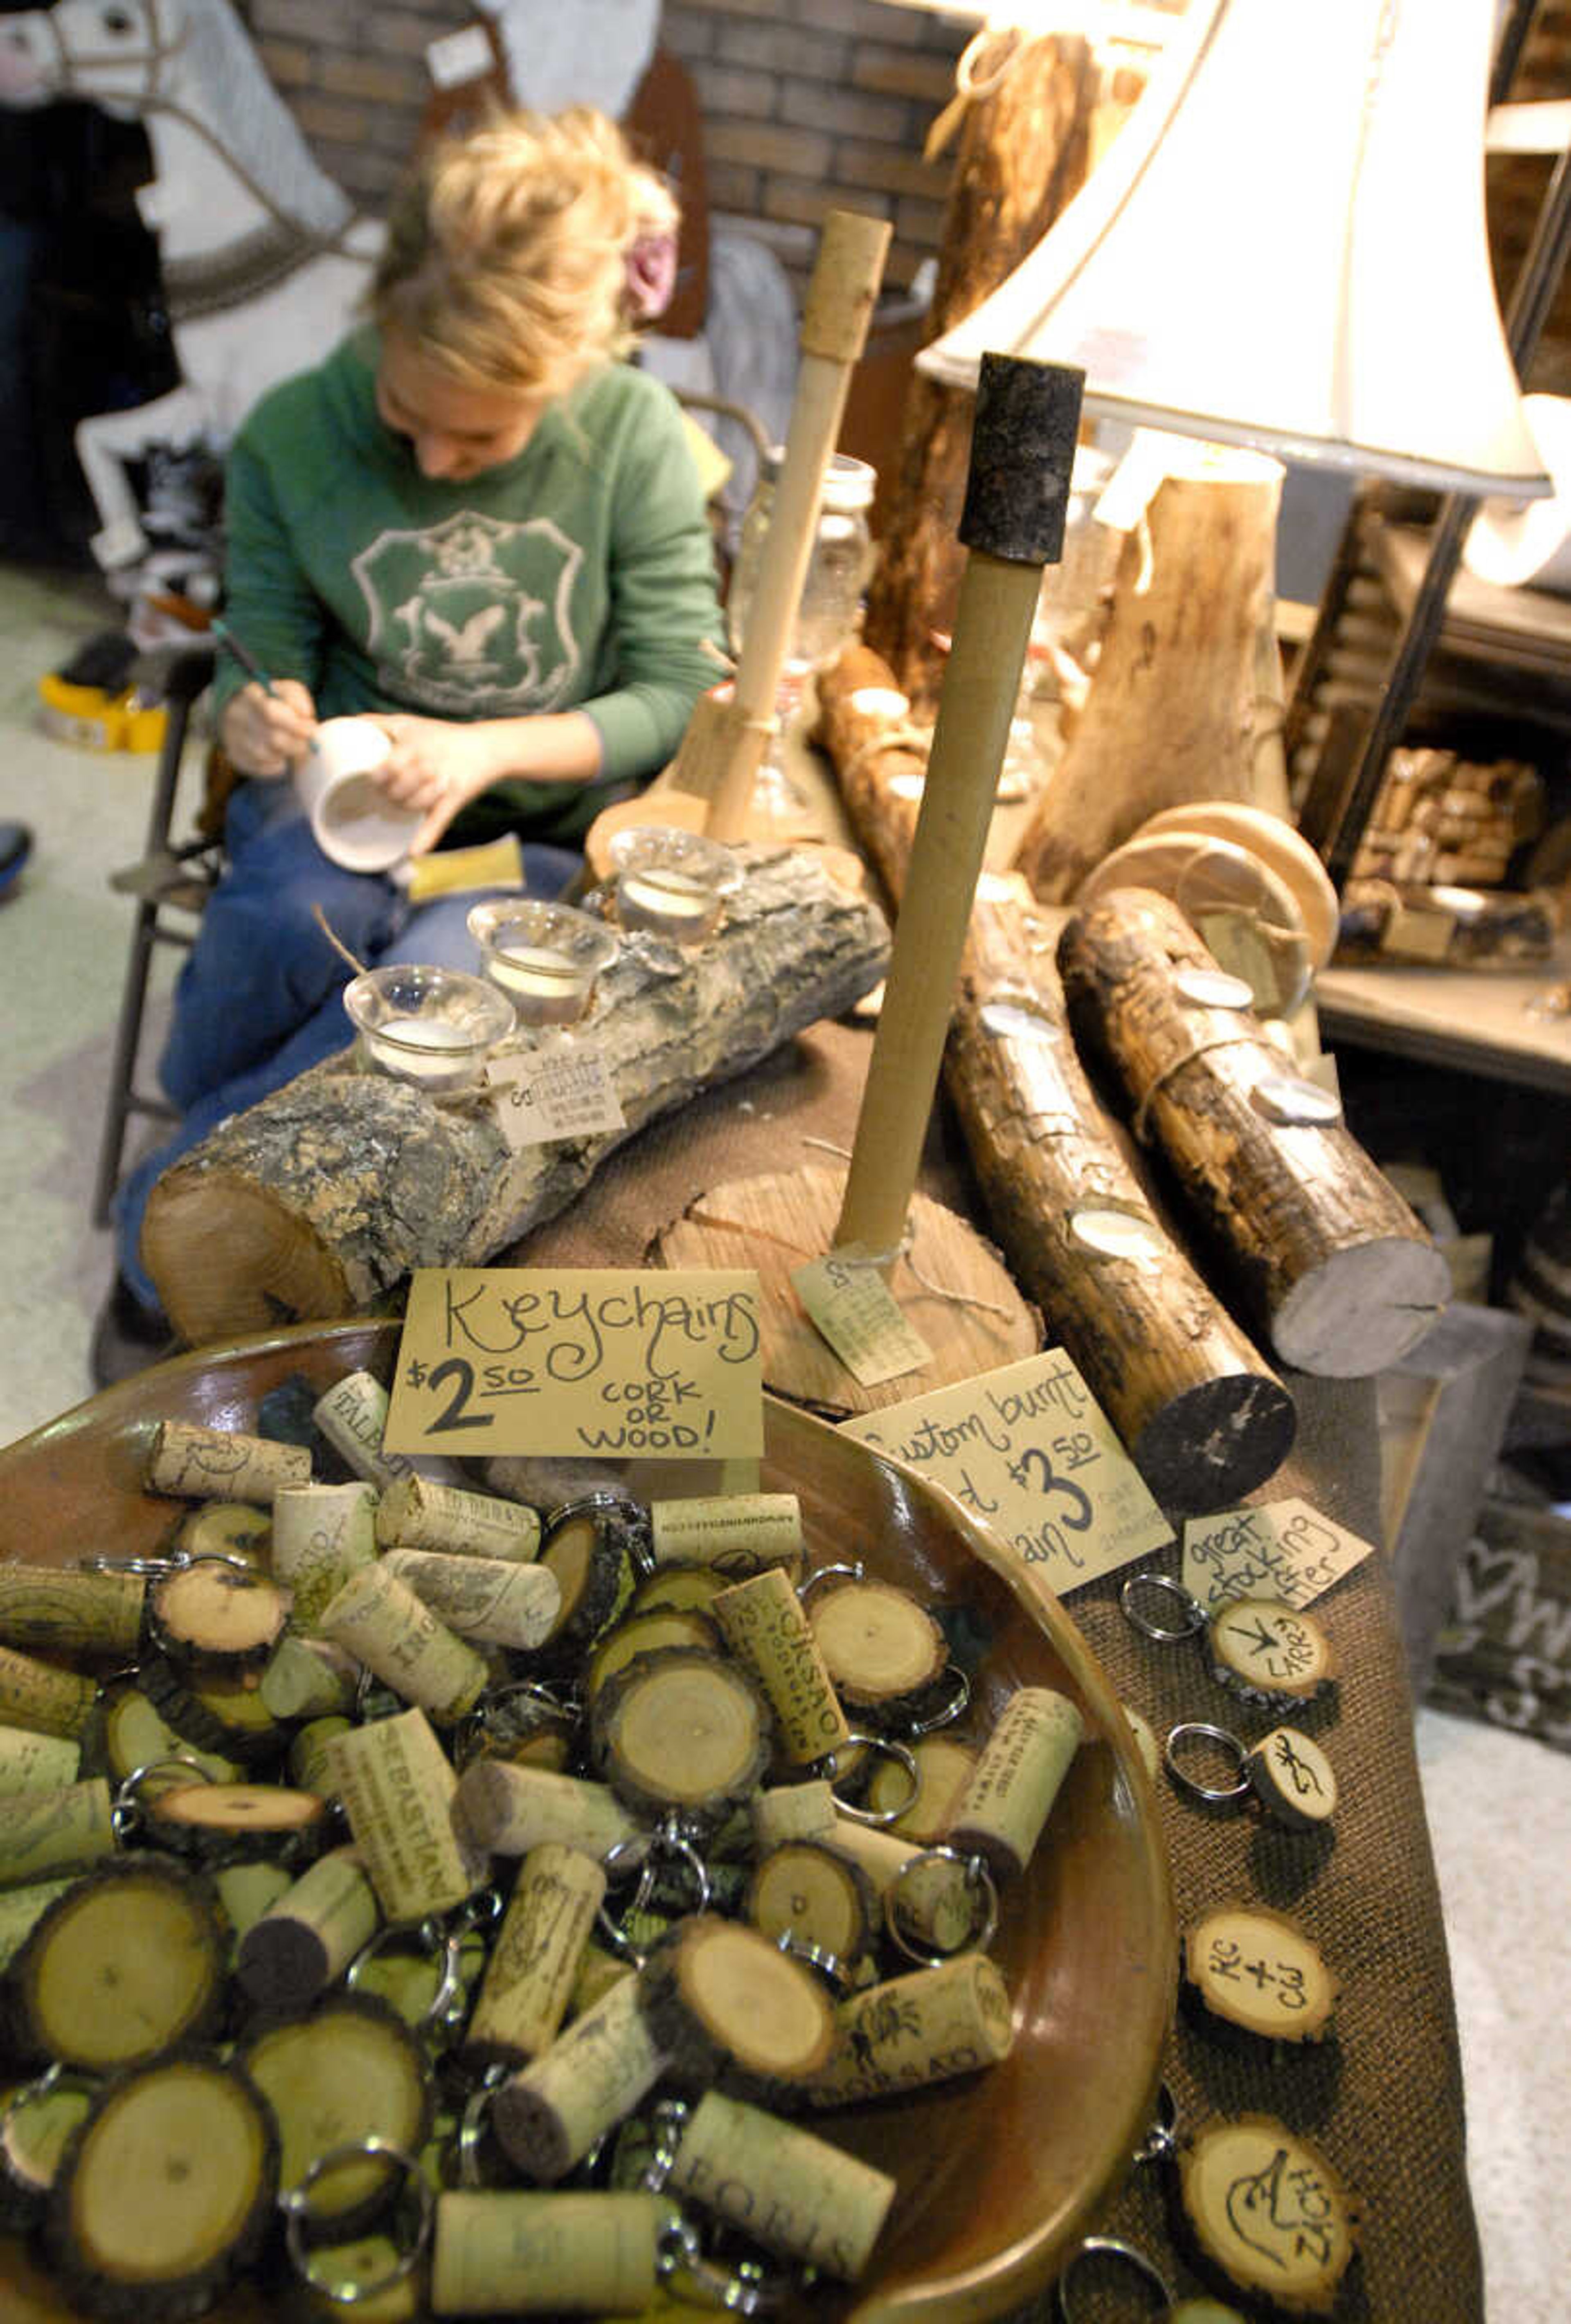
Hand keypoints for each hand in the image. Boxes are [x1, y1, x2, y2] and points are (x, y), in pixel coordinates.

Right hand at [219, 679, 316, 776]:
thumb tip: (305, 715)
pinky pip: (259, 768)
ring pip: (265, 755)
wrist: (251, 713)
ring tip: (293, 747)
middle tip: (308, 744)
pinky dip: (276, 766)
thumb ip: (298, 699)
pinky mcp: (235, 755)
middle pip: (271, 737)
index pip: (270, 711)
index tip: (312, 730)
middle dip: (296, 743)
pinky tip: (281, 757)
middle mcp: (236, 715)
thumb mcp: (289, 691)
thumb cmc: (276, 702)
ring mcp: (232, 736)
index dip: (296, 724)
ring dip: (286, 754)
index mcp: (248, 694)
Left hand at [369, 715, 506, 854]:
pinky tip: (414, 851)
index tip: (372, 781)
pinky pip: (438, 820)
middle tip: (386, 795)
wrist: (487, 747)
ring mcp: (441, 783)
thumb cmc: (443, 735)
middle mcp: (428, 763)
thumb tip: (348, 721)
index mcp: (414, 745)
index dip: (375, 780)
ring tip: (402, 806)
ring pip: (412, 806)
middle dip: (388, 796)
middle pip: (396, 790)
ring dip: (404, 810)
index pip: (385, 768)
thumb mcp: (411, 722)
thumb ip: (379, 722)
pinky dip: (426, 837)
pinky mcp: (455, 798)